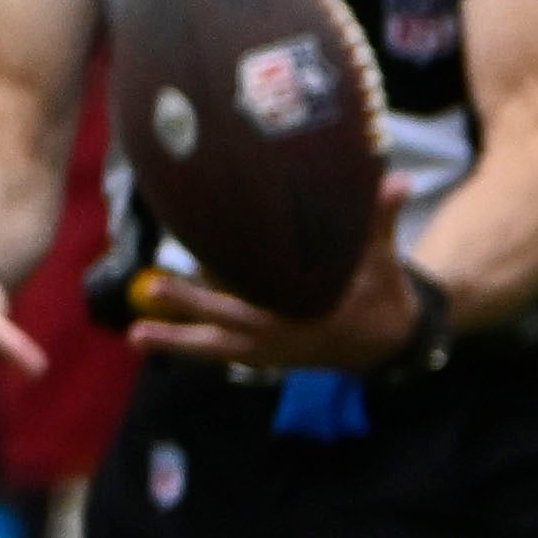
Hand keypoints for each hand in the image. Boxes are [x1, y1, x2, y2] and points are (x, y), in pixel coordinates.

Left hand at [125, 236, 428, 374]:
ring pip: (216, 347)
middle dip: (193, 305)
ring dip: (177, 341)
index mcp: (312, 310)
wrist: (382, 346)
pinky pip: (217, 352)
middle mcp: (285, 336)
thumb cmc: (378, 295)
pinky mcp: (259, 357)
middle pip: (231, 318)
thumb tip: (399, 181)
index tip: (209, 260)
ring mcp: (269, 351)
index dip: (242, 276)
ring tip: (138, 336)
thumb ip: (381, 220)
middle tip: (156, 287)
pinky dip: (187, 345)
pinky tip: (149, 338)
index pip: (272, 293)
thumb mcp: (382, 261)